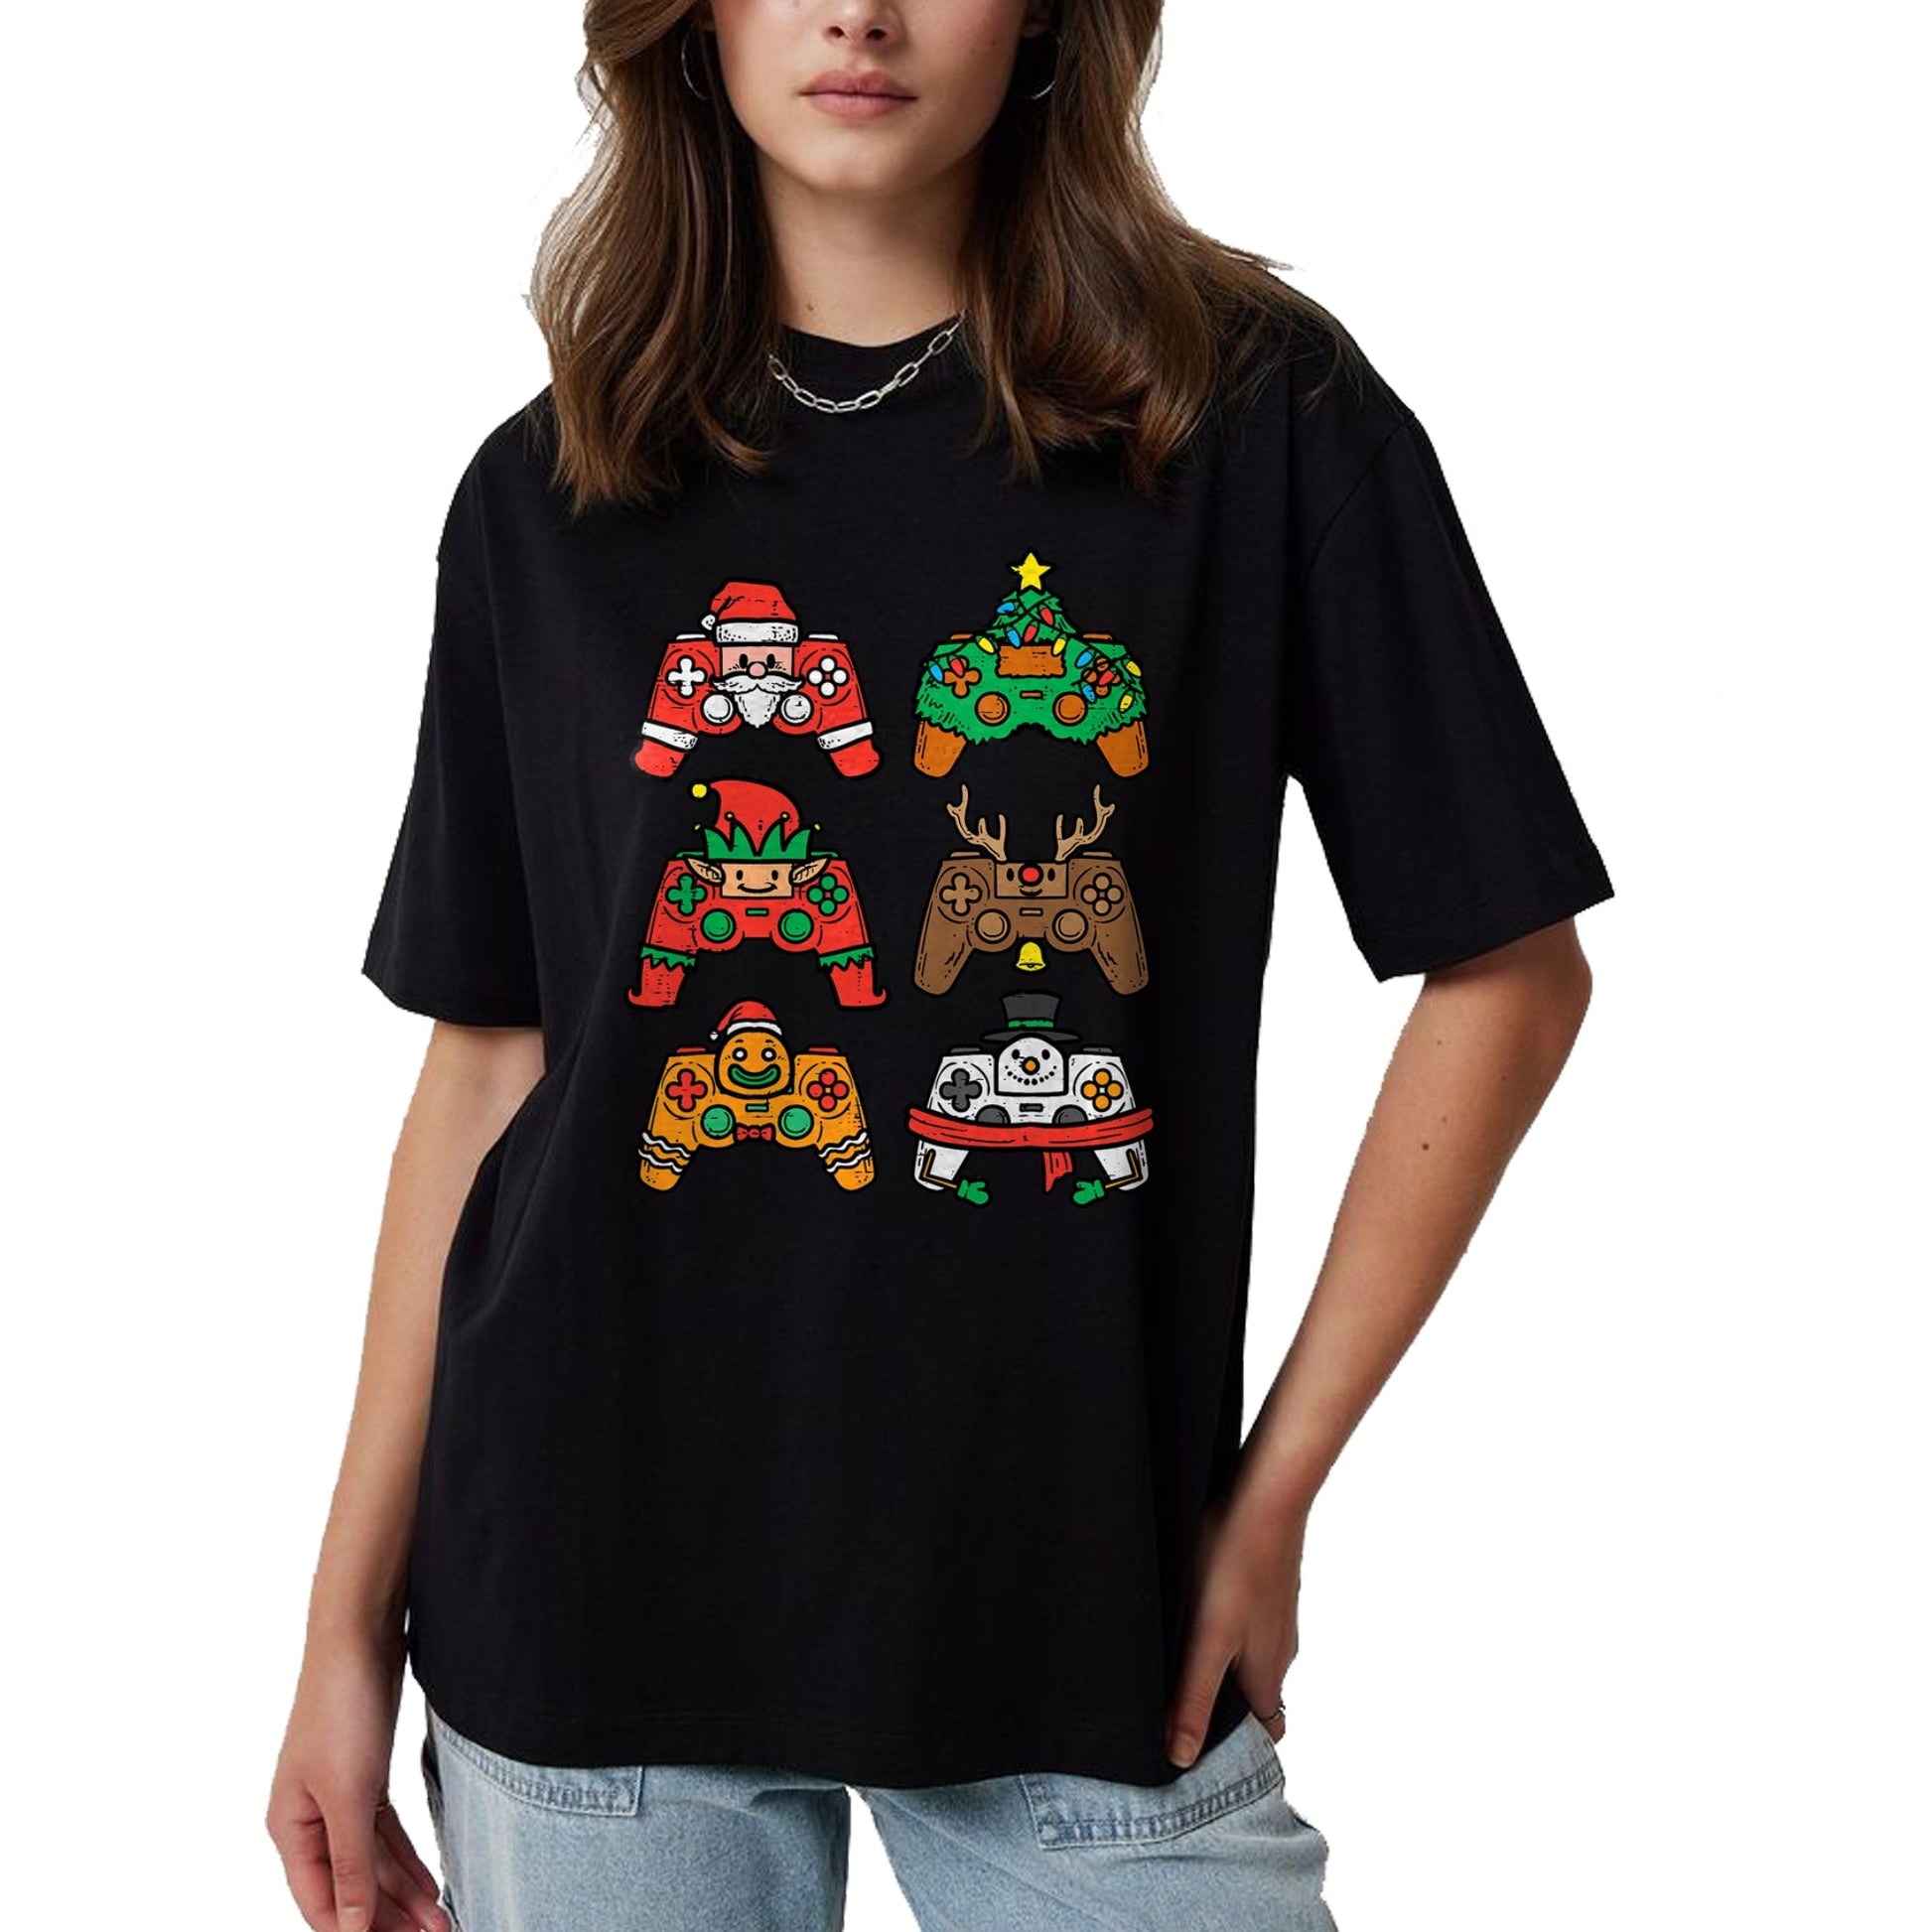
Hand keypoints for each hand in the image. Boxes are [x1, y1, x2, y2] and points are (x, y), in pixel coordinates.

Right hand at [266, 1629, 450, 1931]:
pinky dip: (407, 1858)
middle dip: (389, 1917)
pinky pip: (385, 1833)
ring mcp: (339, 1796)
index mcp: (290, 1828)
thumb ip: (350, 1863)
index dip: (354, 1931)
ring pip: (372, 1861)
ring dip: (405, 1892)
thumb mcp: (348, 1795)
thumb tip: (349, 1927)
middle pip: (350, 1885)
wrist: (360, 1637)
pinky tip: (431, 1883)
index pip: (320, 1901)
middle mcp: (309, 1818)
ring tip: (442, 1922)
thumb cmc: (342, 1711)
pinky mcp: (367, 1775)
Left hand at [1164, 1485, 1308, 1767]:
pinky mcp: (1270, 1586)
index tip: (1208, 1756)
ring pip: (1254, 1659)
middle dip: (1227, 1711)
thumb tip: (1182, 1759)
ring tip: (1180, 1661)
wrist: (1266, 1496)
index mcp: (1268, 1675)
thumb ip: (1194, 1699)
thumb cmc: (1236, 1565)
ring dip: (1225, 1668)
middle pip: (1259, 1698)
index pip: (1269, 1732)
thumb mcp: (1207, 1640)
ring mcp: (1277, 1616)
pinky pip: (1252, 1624)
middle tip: (1180, 1710)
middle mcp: (1281, 1651)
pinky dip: (1230, 1632)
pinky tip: (1199, 1611)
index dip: (1244, 1749)